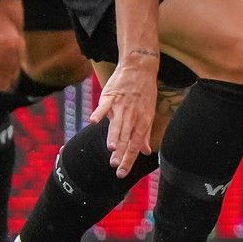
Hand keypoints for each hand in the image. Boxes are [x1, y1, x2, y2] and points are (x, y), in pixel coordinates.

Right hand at [91, 55, 158, 176]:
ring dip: (115, 135)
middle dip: (122, 153)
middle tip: (115, 167)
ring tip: (112, 148)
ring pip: (118, 123)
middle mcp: (133, 115)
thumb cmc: (144, 93)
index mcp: (143, 121)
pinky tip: (94, 122)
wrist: (139, 68)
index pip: (135, 144)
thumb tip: (146, 152)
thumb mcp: (148, 113)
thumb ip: (144, 134)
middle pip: (127, 137)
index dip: (129, 159)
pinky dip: (100, 113)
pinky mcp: (111, 96)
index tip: (122, 173)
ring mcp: (122, 105)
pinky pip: (104, 105)